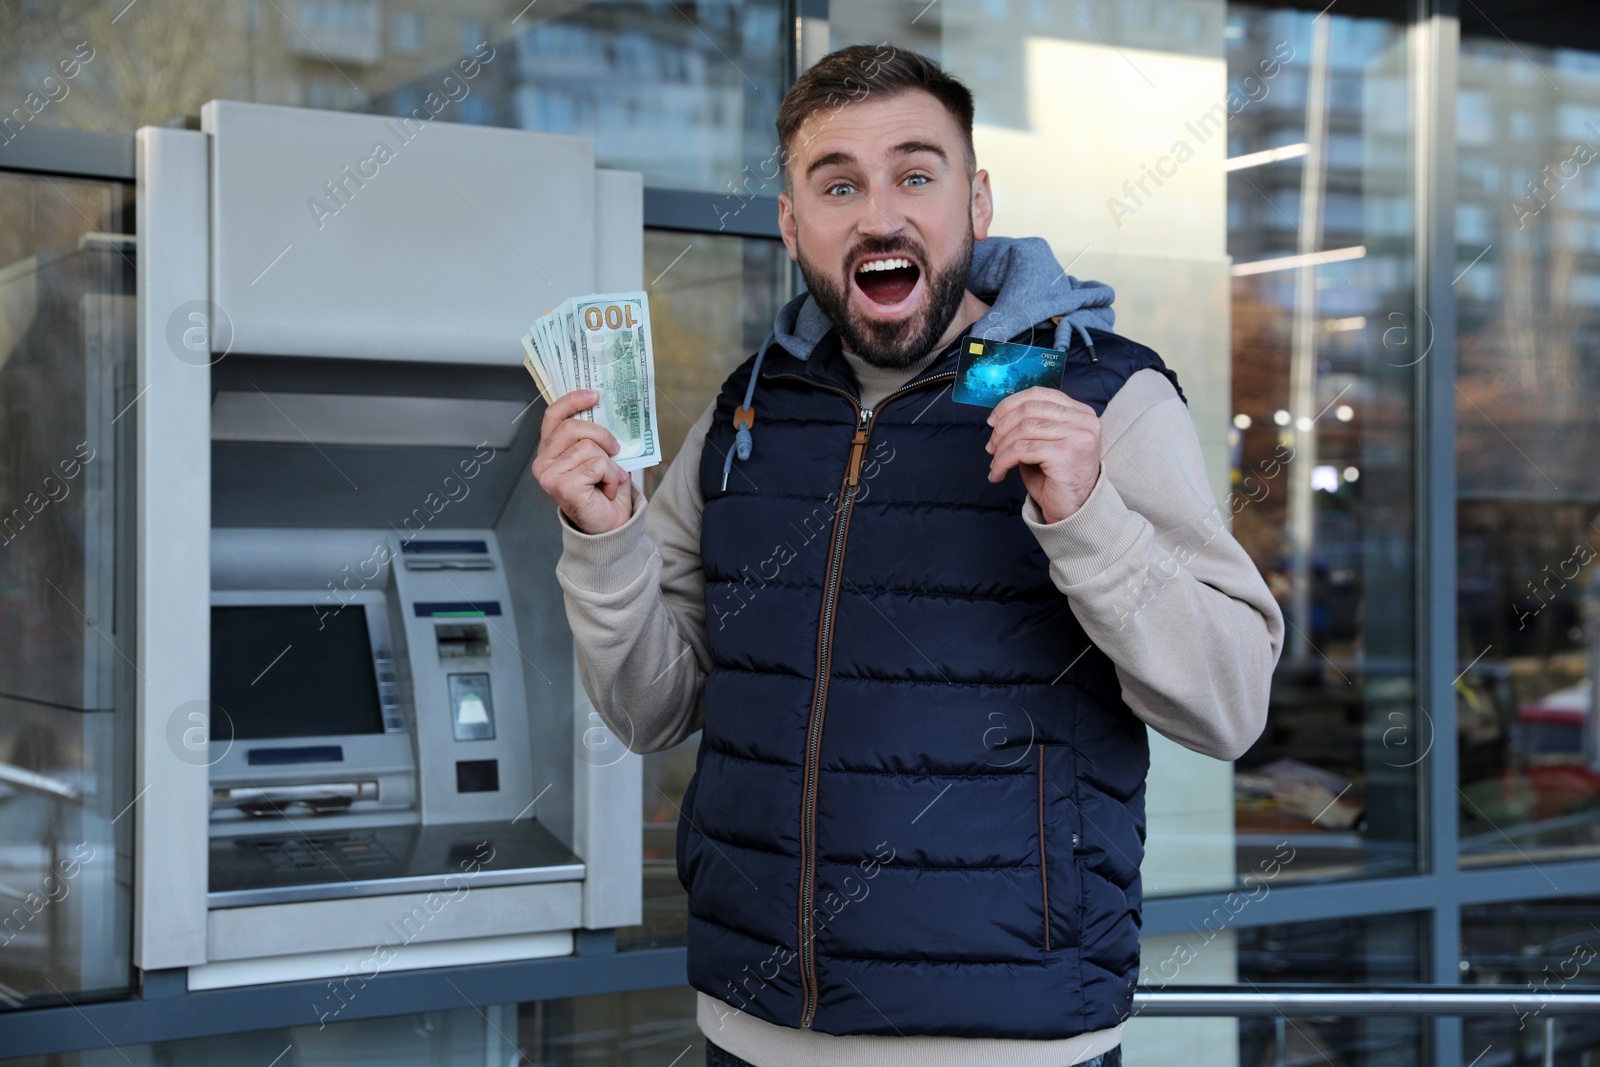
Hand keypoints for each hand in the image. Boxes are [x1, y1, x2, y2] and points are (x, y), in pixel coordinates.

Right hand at [532, 389, 632, 533]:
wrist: (609, 526)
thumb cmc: (603, 490)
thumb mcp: (599, 456)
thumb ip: (593, 436)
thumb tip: (604, 408)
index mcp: (549, 450)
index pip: (553, 416)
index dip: (572, 401)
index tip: (594, 394)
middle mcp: (543, 462)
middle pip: (573, 427)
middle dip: (601, 434)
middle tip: (615, 448)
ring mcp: (550, 476)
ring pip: (589, 447)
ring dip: (610, 463)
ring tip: (610, 479)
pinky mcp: (563, 487)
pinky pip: (597, 465)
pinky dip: (612, 476)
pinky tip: (608, 489)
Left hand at [984, 386, 1100, 522]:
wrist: (1075, 511)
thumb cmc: (1057, 479)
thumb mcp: (1045, 444)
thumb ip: (1031, 425)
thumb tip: (999, 417)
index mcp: (1081, 413)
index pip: (1040, 394)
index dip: (1010, 404)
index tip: (993, 420)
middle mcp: (1084, 420)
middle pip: (1029, 409)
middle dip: (1002, 427)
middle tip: (991, 446)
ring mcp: (1077, 436)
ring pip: (1024, 429)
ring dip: (1001, 446)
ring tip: (994, 461)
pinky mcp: (1065, 454)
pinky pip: (1022, 450)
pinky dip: (1003, 461)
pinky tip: (998, 473)